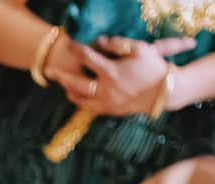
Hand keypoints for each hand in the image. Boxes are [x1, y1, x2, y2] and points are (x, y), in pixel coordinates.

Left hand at [49, 36, 193, 115]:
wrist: (166, 92)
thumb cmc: (154, 67)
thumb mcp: (139, 48)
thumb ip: (117, 43)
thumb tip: (100, 41)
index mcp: (111, 71)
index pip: (87, 58)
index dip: (77, 49)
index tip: (70, 43)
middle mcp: (106, 89)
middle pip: (76, 83)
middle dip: (61, 76)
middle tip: (49, 71)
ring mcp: (108, 102)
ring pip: (81, 100)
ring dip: (70, 92)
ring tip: (63, 87)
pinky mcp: (112, 111)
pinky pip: (91, 109)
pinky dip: (82, 103)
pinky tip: (79, 98)